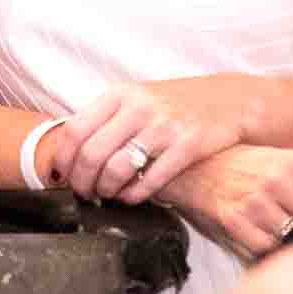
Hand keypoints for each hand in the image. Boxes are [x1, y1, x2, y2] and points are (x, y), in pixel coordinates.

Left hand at [58, 77, 257, 202]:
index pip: (75, 130)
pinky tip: (131, 198)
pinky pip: (152, 178)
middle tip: (84, 193)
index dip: (64, 159)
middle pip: (92, 153)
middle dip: (82, 180)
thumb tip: (70, 152)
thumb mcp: (136, 99)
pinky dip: (135, 194)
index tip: (62, 176)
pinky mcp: (189, 144)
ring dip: (106, 189)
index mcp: (119, 95)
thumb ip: (105, 119)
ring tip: (106, 195)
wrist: (230, 100)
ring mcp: (164, 125)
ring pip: (118, 168)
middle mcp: (138, 107)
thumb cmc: (174, 104)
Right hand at [159, 144, 292, 260]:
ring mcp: (254, 200)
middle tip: (274, 210)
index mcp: (291, 162)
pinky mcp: (234, 219)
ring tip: (259, 220)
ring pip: (287, 234)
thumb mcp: (278, 161)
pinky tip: (250, 230)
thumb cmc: (236, 168)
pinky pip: (265, 247)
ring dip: (276, 233)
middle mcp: (275, 178)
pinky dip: (259, 245)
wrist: (188, 167)